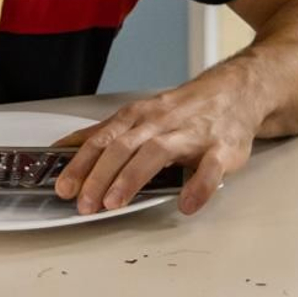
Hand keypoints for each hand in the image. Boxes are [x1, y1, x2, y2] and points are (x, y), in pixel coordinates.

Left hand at [51, 70, 264, 214]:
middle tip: (84, 203)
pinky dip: (197, 187)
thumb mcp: (140, 115)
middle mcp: (159, 123)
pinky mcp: (221, 149)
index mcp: (137, 117)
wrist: (234, 92)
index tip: (63, 187)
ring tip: (114, 203)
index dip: (80, 164)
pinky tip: (185, 204)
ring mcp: (190, 134)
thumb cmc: (182, 110)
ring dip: (131, 178)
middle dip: (99, 176)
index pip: (101, 139)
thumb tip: (65, 149)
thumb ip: (106, 133)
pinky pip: (209, 168)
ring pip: (156, 153)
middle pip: (122, 147)